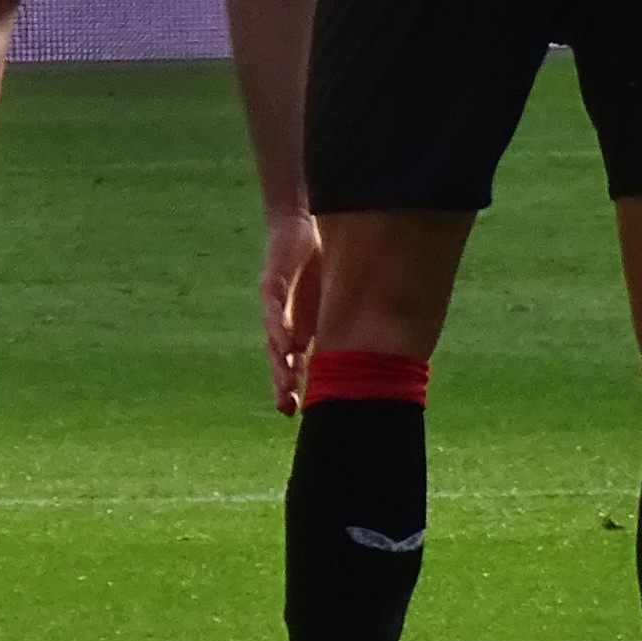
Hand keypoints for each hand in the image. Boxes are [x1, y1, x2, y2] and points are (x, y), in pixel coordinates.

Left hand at [259, 207, 324, 413]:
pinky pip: (273, 305)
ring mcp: (275, 302)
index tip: (296, 413)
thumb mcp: (332, 300)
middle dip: (283, 381)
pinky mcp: (272, 281)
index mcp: (297, 328)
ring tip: (287, 380)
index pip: (292, 364)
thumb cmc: (318, 266)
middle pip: (278, 357)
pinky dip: (278, 323)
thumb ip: (341, 326)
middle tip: (288, 405)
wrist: (300, 227)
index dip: (292, 387)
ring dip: (279, 357)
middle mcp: (282, 320)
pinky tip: (285, 341)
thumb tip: (369, 353)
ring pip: (273, 335)